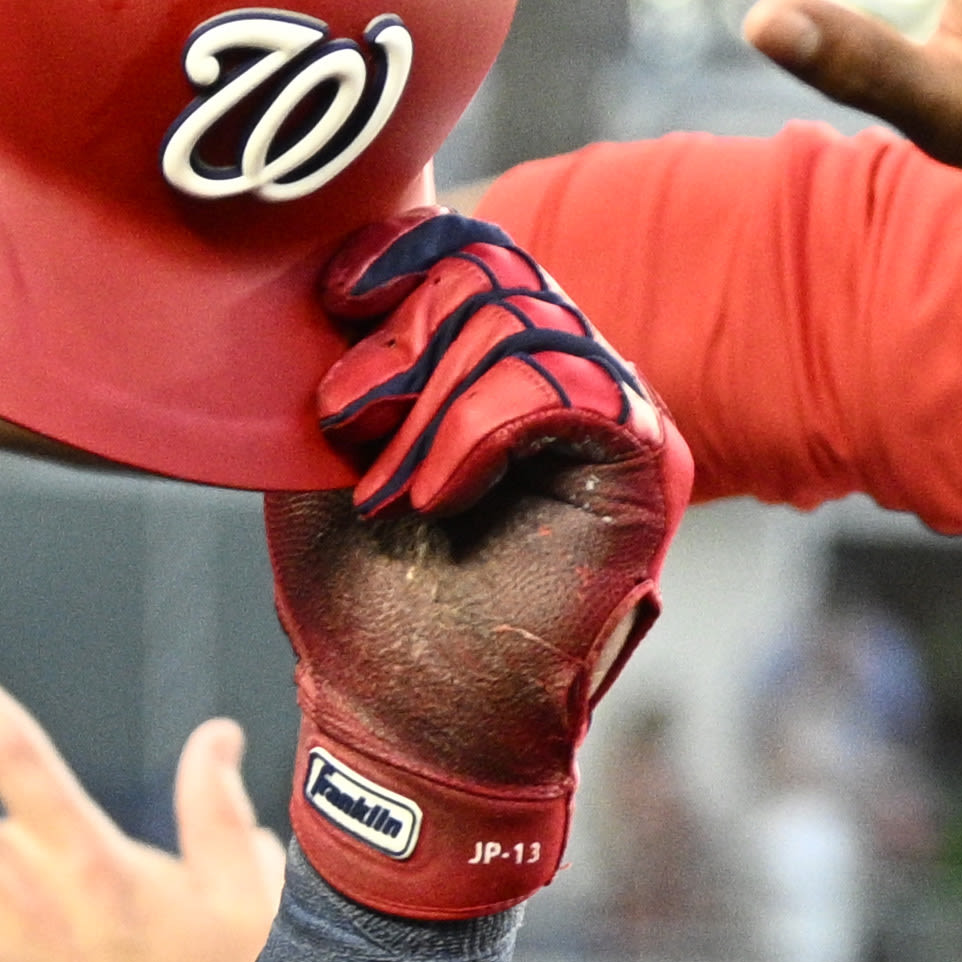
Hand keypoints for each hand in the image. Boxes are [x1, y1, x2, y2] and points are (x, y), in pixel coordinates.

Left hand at [264, 215, 689, 912]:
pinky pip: (571, 387)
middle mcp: (559, 374)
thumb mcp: (318, 451)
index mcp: (487, 364)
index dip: (400, 247)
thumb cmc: (357, 595)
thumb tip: (328, 248)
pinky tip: (438, 496)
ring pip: (524, 321)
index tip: (332, 291)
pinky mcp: (643, 459)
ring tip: (384, 488)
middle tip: (347, 418)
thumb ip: (334, 356)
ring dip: (427, 401)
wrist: (399, 714)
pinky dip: (481, 432)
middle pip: (495, 268)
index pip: (467, 247)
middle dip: (403, 330)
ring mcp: (609, 412)